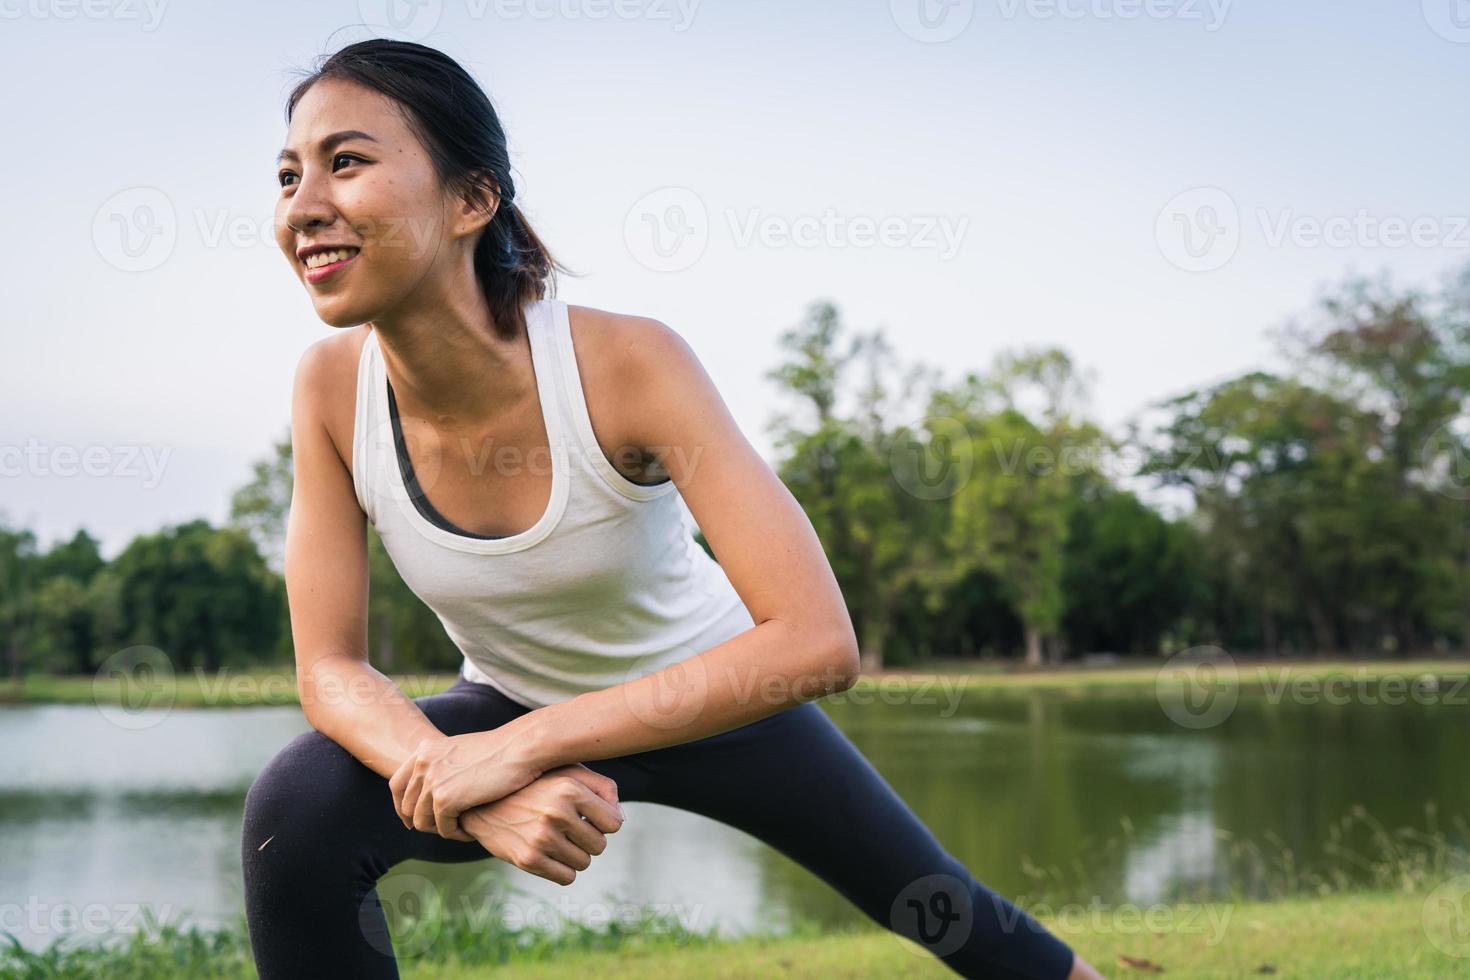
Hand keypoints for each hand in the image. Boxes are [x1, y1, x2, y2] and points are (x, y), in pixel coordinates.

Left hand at [389, 727, 542, 839]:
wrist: (520, 748)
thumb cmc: (500, 750)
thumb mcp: (461, 751)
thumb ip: (442, 765)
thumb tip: (432, 789)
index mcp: (424, 750)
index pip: (396, 785)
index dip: (402, 807)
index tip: (412, 820)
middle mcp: (422, 764)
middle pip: (407, 807)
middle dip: (424, 822)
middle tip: (445, 829)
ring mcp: (432, 781)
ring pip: (422, 822)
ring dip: (442, 830)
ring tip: (462, 829)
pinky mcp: (445, 799)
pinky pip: (443, 828)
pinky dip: (457, 834)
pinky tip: (472, 832)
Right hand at [459, 764, 626, 884]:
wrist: (482, 803)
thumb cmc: (535, 785)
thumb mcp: (568, 771)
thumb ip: (602, 786)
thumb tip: (619, 818)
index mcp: (570, 788)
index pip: (614, 823)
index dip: (604, 822)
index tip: (589, 818)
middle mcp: (556, 811)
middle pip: (599, 846)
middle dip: (588, 839)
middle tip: (570, 829)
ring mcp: (541, 837)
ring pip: (583, 863)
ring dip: (575, 855)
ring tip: (557, 838)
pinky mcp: (527, 859)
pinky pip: (566, 877)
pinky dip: (562, 869)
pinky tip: (549, 853)